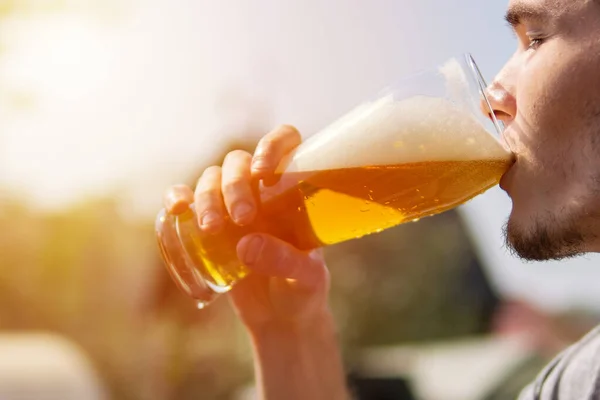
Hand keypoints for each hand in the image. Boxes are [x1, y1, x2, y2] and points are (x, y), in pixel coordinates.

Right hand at [163, 125, 331, 333]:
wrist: (281, 319)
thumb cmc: (303, 292)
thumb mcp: (306, 279)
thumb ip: (284, 261)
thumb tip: (245, 244)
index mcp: (293, 191)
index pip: (286, 143)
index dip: (273, 145)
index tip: (264, 173)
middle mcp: (261, 190)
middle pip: (239, 162)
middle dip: (235, 184)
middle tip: (243, 218)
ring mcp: (232, 206)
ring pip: (211, 178)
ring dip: (207, 196)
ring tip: (211, 227)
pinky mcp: (208, 226)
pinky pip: (186, 200)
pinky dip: (176, 198)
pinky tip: (176, 209)